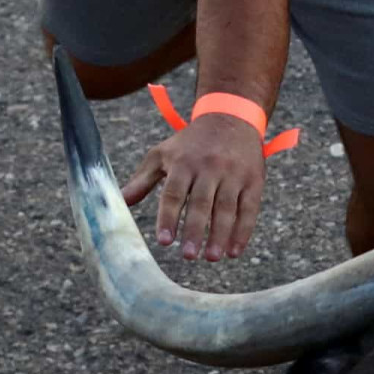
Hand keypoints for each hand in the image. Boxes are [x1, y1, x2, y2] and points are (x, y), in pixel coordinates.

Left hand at [120, 113, 265, 261]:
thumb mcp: (163, 154)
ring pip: (227, 207)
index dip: (168, 217)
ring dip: (220, 234)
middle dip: (195, 230)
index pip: (174, 193)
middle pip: (201, 202)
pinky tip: (234, 251)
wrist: (231, 116)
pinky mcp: (253, 180)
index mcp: (183, 163)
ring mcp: (233, 174)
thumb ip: (142, 180)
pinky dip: (243, 231)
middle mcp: (209, 167)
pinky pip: (249, 208)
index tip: (164, 241)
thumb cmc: (190, 144)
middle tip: (188, 256)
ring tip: (212, 257)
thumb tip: (120, 203)